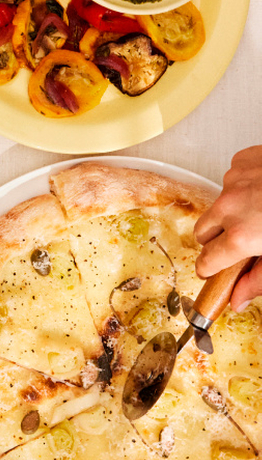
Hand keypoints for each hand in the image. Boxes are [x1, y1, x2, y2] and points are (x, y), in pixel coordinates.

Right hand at [195, 146, 261, 307]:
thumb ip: (259, 281)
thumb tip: (238, 298)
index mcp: (241, 236)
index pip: (207, 260)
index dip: (209, 268)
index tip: (212, 270)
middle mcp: (231, 207)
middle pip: (203, 231)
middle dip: (216, 240)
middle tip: (241, 243)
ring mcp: (234, 181)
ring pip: (219, 203)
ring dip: (233, 211)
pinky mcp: (242, 161)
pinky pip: (233, 179)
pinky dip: (245, 187)